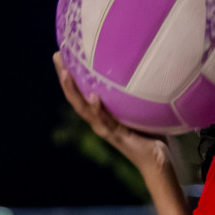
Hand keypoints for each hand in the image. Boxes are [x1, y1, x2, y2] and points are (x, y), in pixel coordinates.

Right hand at [54, 52, 171, 181]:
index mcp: (102, 114)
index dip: (71, 75)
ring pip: (83, 108)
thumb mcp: (141, 109)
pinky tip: (94, 97)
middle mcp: (99, 121)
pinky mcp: (116, 137)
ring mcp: (105, 129)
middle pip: (75, 97)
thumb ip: (137, 93)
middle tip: (57, 57)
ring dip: (73, 91)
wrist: (158, 160)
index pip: (81, 92)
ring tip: (65, 73)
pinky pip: (104, 121)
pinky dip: (98, 109)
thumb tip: (146, 67)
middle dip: (64, 78)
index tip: (62, 53)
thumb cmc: (152, 134)